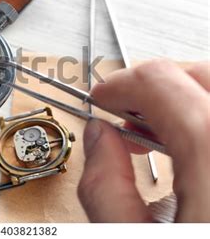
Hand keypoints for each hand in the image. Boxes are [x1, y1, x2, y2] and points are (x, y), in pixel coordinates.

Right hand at [78, 60, 209, 221]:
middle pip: (199, 74)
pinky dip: (202, 118)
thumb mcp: (129, 237)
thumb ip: (105, 186)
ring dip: (183, 100)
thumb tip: (98, 137)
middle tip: (127, 116)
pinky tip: (187, 151)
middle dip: (156, 87)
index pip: (159, 81)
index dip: (119, 84)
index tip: (102, 99)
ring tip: (157, 137)